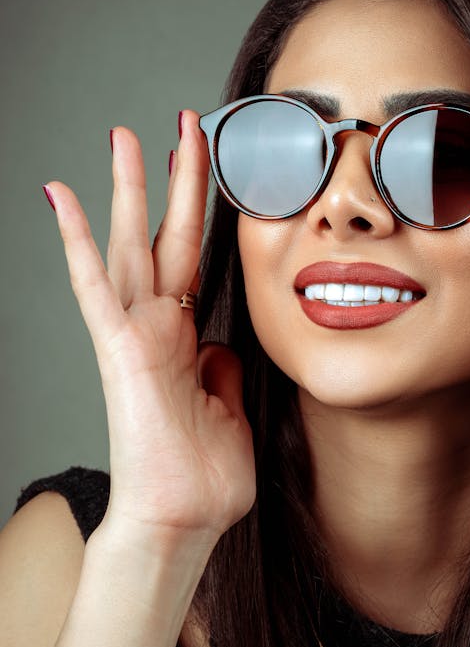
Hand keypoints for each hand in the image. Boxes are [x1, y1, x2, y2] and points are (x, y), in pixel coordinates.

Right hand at [44, 112, 255, 547]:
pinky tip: (61, 197)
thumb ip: (224, 371)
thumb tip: (223, 346)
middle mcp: (159, 328)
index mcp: (188, 341)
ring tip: (124, 136)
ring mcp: (135, 335)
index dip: (201, 216)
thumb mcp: (230, 411)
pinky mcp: (118, 350)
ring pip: (131, 246)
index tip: (208, 173)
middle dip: (174, 181)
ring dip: (128, 190)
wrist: (183, 520)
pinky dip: (77, 242)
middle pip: (167, 238)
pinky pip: (93, 287)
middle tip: (180, 125)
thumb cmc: (205, 477)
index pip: (194, 262)